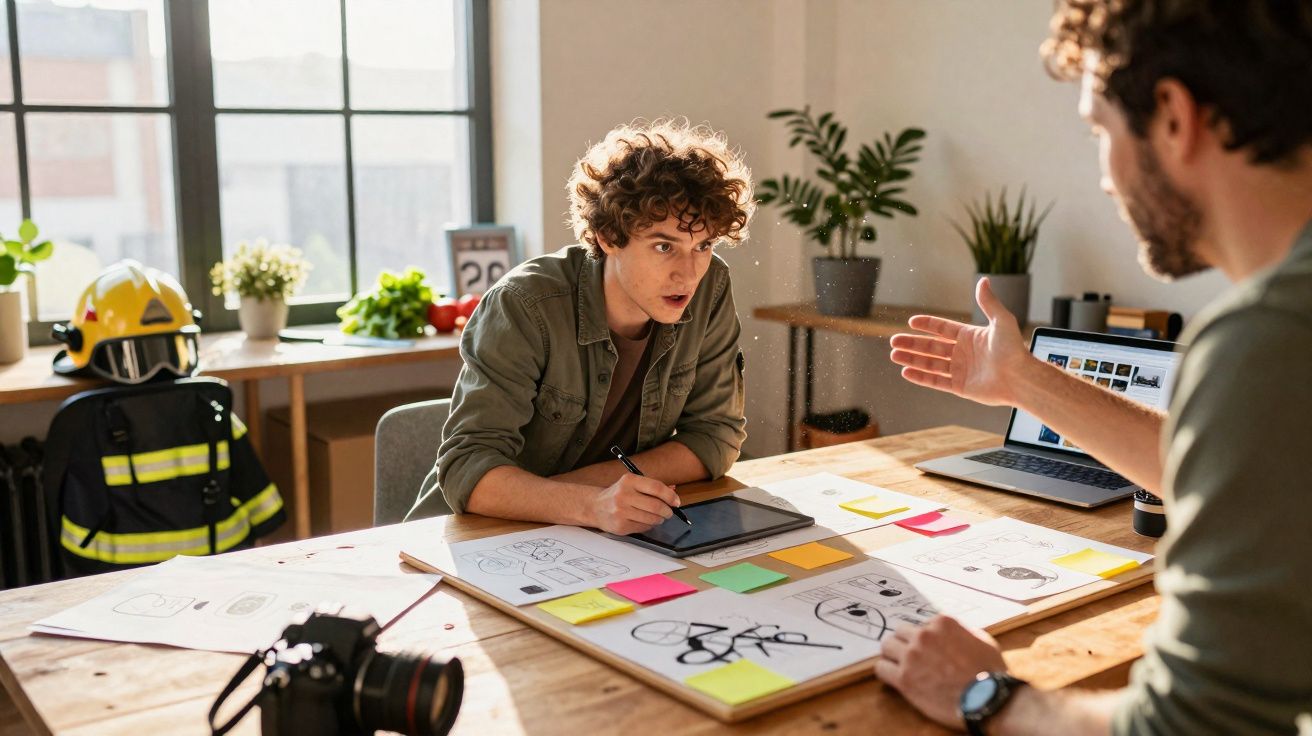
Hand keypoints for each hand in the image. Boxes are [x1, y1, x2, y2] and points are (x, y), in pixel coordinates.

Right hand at [590, 473, 680, 534]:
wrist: (595, 507)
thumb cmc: (618, 494)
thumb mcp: (632, 484)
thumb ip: (652, 487)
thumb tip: (673, 490)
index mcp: (628, 480)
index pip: (656, 488)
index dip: (670, 496)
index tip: (676, 502)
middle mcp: (623, 495)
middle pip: (656, 506)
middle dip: (667, 511)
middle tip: (669, 512)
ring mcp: (621, 512)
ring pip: (652, 519)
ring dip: (659, 519)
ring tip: (657, 517)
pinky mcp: (620, 526)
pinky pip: (643, 528)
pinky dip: (649, 526)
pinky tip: (644, 521)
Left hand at [874, 616, 1008, 728]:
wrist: (988, 700)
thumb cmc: (990, 673)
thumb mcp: (983, 640)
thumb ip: (963, 631)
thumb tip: (953, 632)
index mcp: (942, 623)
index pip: (921, 624)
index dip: (925, 638)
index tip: (928, 649)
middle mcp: (924, 635)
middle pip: (900, 632)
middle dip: (905, 643)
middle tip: (911, 656)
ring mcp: (912, 655)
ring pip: (886, 646)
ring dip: (892, 655)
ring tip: (900, 666)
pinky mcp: (904, 678)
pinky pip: (881, 668)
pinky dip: (885, 672)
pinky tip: (893, 678)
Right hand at [889, 277, 1033, 406]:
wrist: (1020, 378)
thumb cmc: (1014, 350)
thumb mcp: (1001, 321)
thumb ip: (988, 302)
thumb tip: (983, 280)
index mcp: (969, 336)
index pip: (942, 329)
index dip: (927, 325)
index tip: (911, 322)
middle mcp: (963, 353)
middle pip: (931, 347)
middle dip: (912, 343)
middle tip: (894, 341)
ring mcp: (960, 370)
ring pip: (930, 364)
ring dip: (912, 359)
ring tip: (894, 355)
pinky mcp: (960, 387)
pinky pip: (936, 381)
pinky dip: (921, 377)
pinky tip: (906, 372)